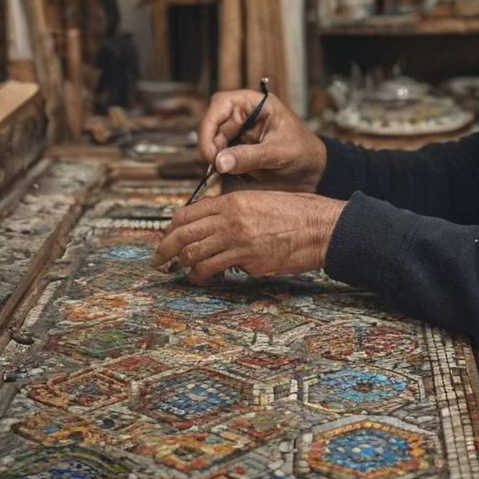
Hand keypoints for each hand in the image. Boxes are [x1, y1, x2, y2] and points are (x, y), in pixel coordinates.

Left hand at [151, 191, 345, 283]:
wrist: (321, 227)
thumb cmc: (297, 214)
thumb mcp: (260, 201)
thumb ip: (234, 211)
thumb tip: (212, 225)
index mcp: (233, 201)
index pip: (187, 213)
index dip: (171, 228)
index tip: (166, 237)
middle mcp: (230, 219)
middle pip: (183, 234)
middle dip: (164, 249)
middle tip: (157, 260)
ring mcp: (239, 240)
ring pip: (194, 254)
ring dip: (183, 266)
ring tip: (182, 271)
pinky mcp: (248, 260)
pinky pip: (214, 269)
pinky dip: (203, 275)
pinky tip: (203, 278)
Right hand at [198, 90, 326, 191]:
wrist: (312, 170)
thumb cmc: (303, 152)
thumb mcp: (279, 153)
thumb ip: (250, 156)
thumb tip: (220, 162)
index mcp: (255, 103)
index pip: (221, 104)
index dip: (210, 124)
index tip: (212, 149)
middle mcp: (243, 115)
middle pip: (211, 124)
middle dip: (210, 145)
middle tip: (215, 166)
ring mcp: (238, 133)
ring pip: (212, 141)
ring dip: (212, 157)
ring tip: (221, 173)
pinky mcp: (236, 150)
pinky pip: (218, 155)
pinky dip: (217, 166)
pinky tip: (222, 176)